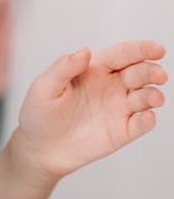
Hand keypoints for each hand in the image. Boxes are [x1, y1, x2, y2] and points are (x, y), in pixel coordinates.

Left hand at [15, 40, 166, 179]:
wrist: (40, 149)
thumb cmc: (40, 113)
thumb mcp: (45, 87)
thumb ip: (64, 67)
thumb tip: (85, 51)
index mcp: (94, 69)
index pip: (121, 54)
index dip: (140, 49)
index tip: (156, 49)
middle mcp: (111, 86)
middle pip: (138, 73)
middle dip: (151, 71)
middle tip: (159, 74)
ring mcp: (118, 109)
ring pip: (144, 97)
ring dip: (153, 95)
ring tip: (154, 97)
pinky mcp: (121, 132)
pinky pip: (140, 124)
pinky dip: (147, 121)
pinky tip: (146, 118)